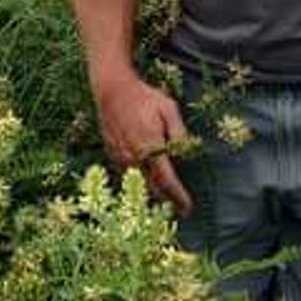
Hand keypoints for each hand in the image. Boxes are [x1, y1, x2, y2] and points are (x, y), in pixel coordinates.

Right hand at [95, 70, 193, 217]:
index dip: (178, 196)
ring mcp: (121, 157)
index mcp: (150, 148)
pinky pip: (129, 173)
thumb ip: (179, 132)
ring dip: (153, 192)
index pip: (167, 180)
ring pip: (139, 182)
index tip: (188, 208)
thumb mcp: (169, 109)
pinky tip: (148, 181)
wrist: (112, 91)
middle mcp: (134, 157)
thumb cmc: (145, 97)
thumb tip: (186, 152)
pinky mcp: (113, 153)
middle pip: (153, 186)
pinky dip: (140, 181)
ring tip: (167, 201)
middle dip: (167, 199)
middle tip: (180, 210)